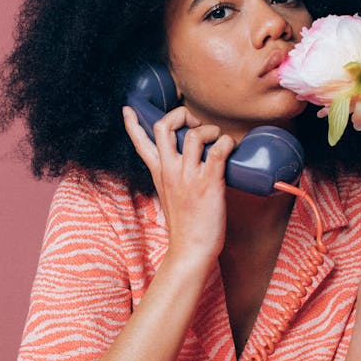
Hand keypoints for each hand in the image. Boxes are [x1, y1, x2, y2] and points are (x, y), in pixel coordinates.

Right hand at [123, 104, 235, 268]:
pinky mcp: (208, 183)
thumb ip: (174, 178)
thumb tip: (191, 165)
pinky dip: (226, 142)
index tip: (129, 109)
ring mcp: (188, 176)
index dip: (133, 123)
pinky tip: (230, 148)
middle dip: (180, 115)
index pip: (140, 143)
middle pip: (163, 127)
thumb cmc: (186, 226)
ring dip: (210, 129)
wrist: (190, 250)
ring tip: (218, 140)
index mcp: (159, 173)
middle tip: (196, 125)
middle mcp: (170, 171)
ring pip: (193, 135)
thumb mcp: (170, 197)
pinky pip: (217, 151)